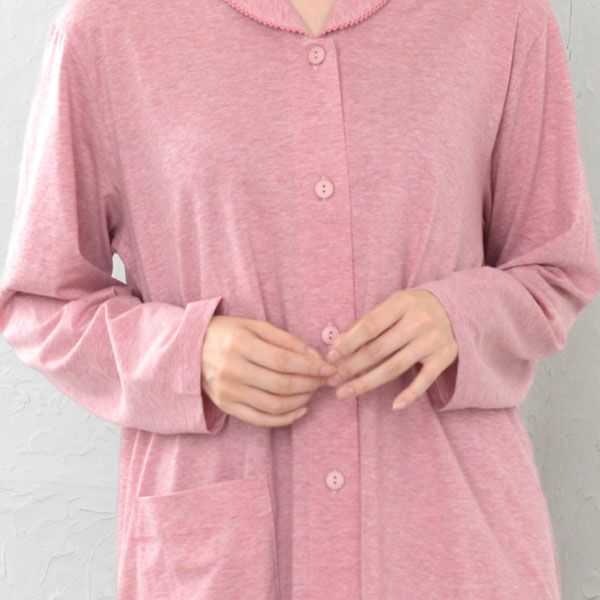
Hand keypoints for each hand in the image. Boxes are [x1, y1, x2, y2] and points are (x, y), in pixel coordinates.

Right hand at [201, 316, 337, 427]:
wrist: (191, 349)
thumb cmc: (229, 333)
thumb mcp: (256, 326)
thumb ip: (287, 339)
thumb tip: (316, 357)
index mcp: (240, 345)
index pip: (283, 361)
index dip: (310, 367)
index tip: (328, 368)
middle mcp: (232, 370)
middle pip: (281, 385)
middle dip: (309, 384)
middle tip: (322, 380)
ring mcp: (228, 392)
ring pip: (274, 405)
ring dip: (301, 401)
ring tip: (312, 392)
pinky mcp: (226, 407)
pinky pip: (260, 420)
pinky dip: (285, 419)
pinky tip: (300, 410)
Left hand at [324, 289, 457, 409]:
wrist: (455, 307)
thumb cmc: (413, 308)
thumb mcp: (391, 305)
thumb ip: (364, 323)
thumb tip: (337, 344)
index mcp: (402, 303)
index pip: (370, 326)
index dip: (348, 343)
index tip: (330, 357)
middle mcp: (418, 321)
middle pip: (379, 350)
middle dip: (352, 367)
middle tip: (332, 380)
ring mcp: (432, 341)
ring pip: (395, 367)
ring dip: (367, 382)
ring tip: (346, 392)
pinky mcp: (444, 358)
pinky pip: (425, 380)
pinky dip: (410, 394)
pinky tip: (394, 406)